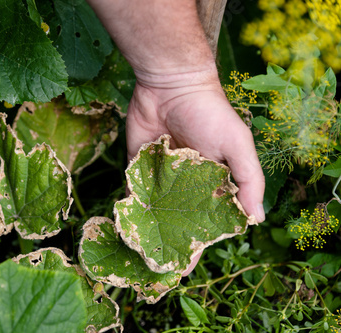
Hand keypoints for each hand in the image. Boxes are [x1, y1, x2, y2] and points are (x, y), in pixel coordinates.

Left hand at [126, 68, 265, 275]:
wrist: (171, 84)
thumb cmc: (211, 114)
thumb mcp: (238, 146)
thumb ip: (248, 181)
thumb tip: (256, 220)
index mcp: (211, 183)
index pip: (206, 221)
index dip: (198, 244)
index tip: (186, 267)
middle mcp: (185, 184)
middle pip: (176, 221)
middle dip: (168, 243)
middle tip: (156, 269)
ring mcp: (160, 176)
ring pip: (153, 210)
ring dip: (146, 230)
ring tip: (135, 257)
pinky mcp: (137, 165)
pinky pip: (132, 191)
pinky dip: (128, 208)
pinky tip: (122, 228)